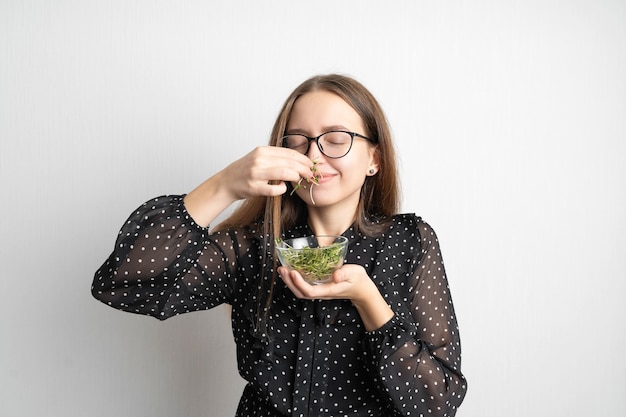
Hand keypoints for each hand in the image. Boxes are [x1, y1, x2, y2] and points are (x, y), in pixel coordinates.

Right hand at [184, 146, 313, 225]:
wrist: (227, 182)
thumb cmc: (246, 170)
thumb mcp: (260, 157)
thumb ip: (276, 157)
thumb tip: (299, 161)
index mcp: (263, 150)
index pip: (289, 153)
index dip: (304, 159)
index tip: (312, 165)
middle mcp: (259, 160)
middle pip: (290, 163)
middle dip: (305, 169)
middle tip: (312, 175)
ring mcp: (256, 173)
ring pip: (284, 174)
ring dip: (296, 178)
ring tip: (301, 181)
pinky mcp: (254, 187)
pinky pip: (274, 189)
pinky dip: (281, 189)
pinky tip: (282, 188)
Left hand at [278, 264, 372, 300]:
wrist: (361, 289)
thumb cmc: (358, 279)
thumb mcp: (354, 273)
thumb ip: (345, 273)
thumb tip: (335, 275)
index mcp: (329, 290)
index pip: (310, 291)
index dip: (299, 283)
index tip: (293, 272)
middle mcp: (322, 293)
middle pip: (301, 293)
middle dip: (289, 283)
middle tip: (282, 269)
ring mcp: (320, 291)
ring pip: (300, 291)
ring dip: (289, 282)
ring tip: (283, 270)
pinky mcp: (319, 287)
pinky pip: (303, 287)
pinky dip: (295, 281)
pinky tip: (291, 271)